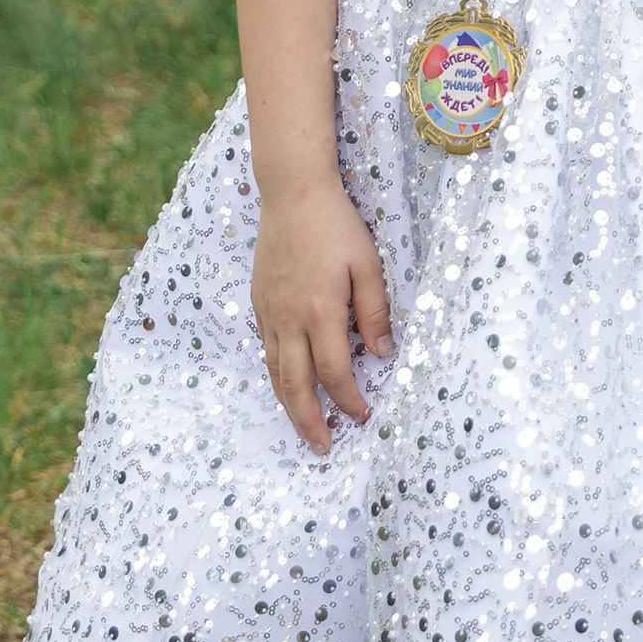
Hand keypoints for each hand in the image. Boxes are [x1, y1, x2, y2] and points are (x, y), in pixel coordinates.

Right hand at [253, 180, 394, 449]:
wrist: (292, 193)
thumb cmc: (337, 225)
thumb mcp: (368, 265)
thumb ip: (375, 311)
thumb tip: (383, 354)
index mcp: (320, 311)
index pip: (334, 372)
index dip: (349, 400)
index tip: (363, 416)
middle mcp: (289, 319)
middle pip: (295, 384)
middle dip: (309, 421)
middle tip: (323, 448)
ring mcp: (269, 312)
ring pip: (274, 372)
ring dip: (288, 405)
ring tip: (303, 429)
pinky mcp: (259, 303)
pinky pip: (266, 350)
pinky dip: (276, 376)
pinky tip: (287, 385)